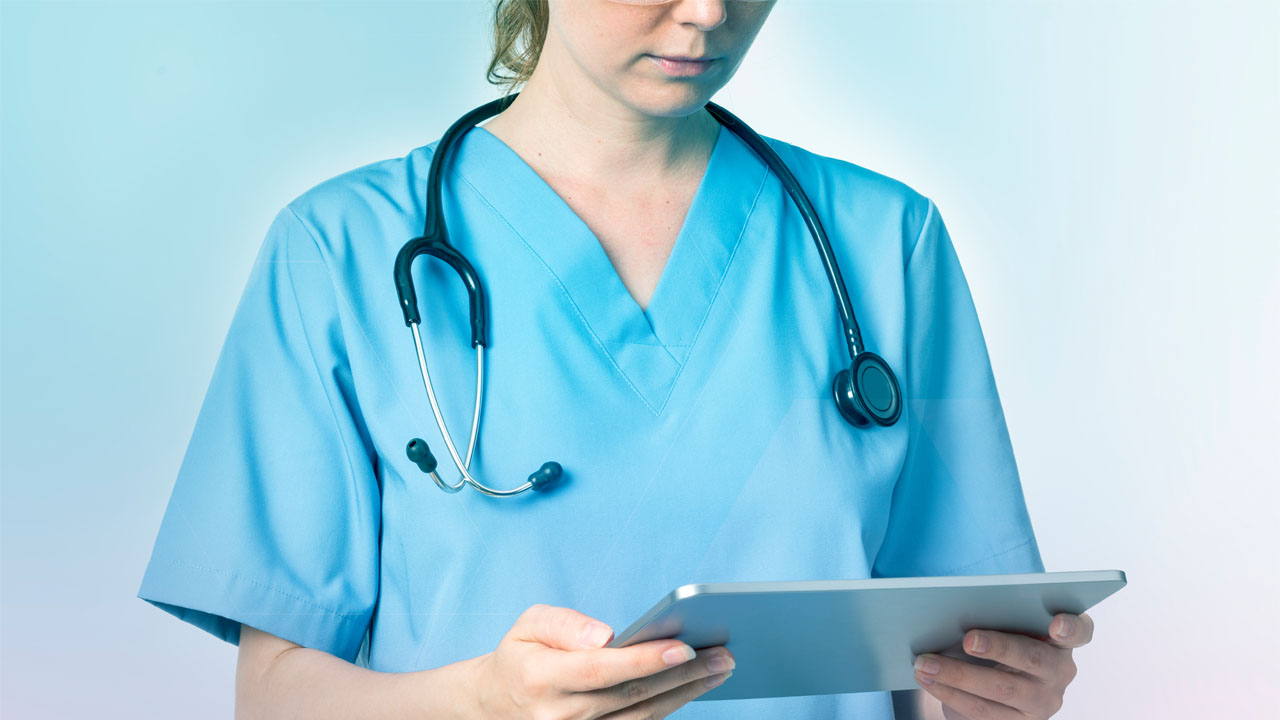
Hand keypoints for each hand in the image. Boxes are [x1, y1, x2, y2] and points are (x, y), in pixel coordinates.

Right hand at [471, 603, 734, 718]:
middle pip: (632, 696)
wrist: (496, 706)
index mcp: (541, 678)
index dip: (645, 660)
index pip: (601, 669)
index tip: (685, 645)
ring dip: (686, 694)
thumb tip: (605, 634)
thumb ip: (563, 623)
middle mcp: (560, 716)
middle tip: (723, 655)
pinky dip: (669, 709)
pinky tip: (694, 688)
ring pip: (642, 717)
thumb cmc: (522, 656)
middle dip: (682, 674)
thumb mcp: (528, 625)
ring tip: (720, 668)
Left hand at [912, 612, 1093, 718]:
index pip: (1080, 631)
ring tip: (925, 663)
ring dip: (958, 675)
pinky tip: (926, 679)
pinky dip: (949, 693)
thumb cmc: (998, 640)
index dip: (1071, 626)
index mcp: (1061, 640)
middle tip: (968, 639)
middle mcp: (1058, 672)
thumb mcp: (1004, 626)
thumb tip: (954, 607)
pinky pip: (981, 710)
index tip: (1055, 622)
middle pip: (1033, 659)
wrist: (989, 683)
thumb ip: (997, 615)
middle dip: (999, 648)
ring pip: (1001, 689)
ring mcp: (1041, 702)